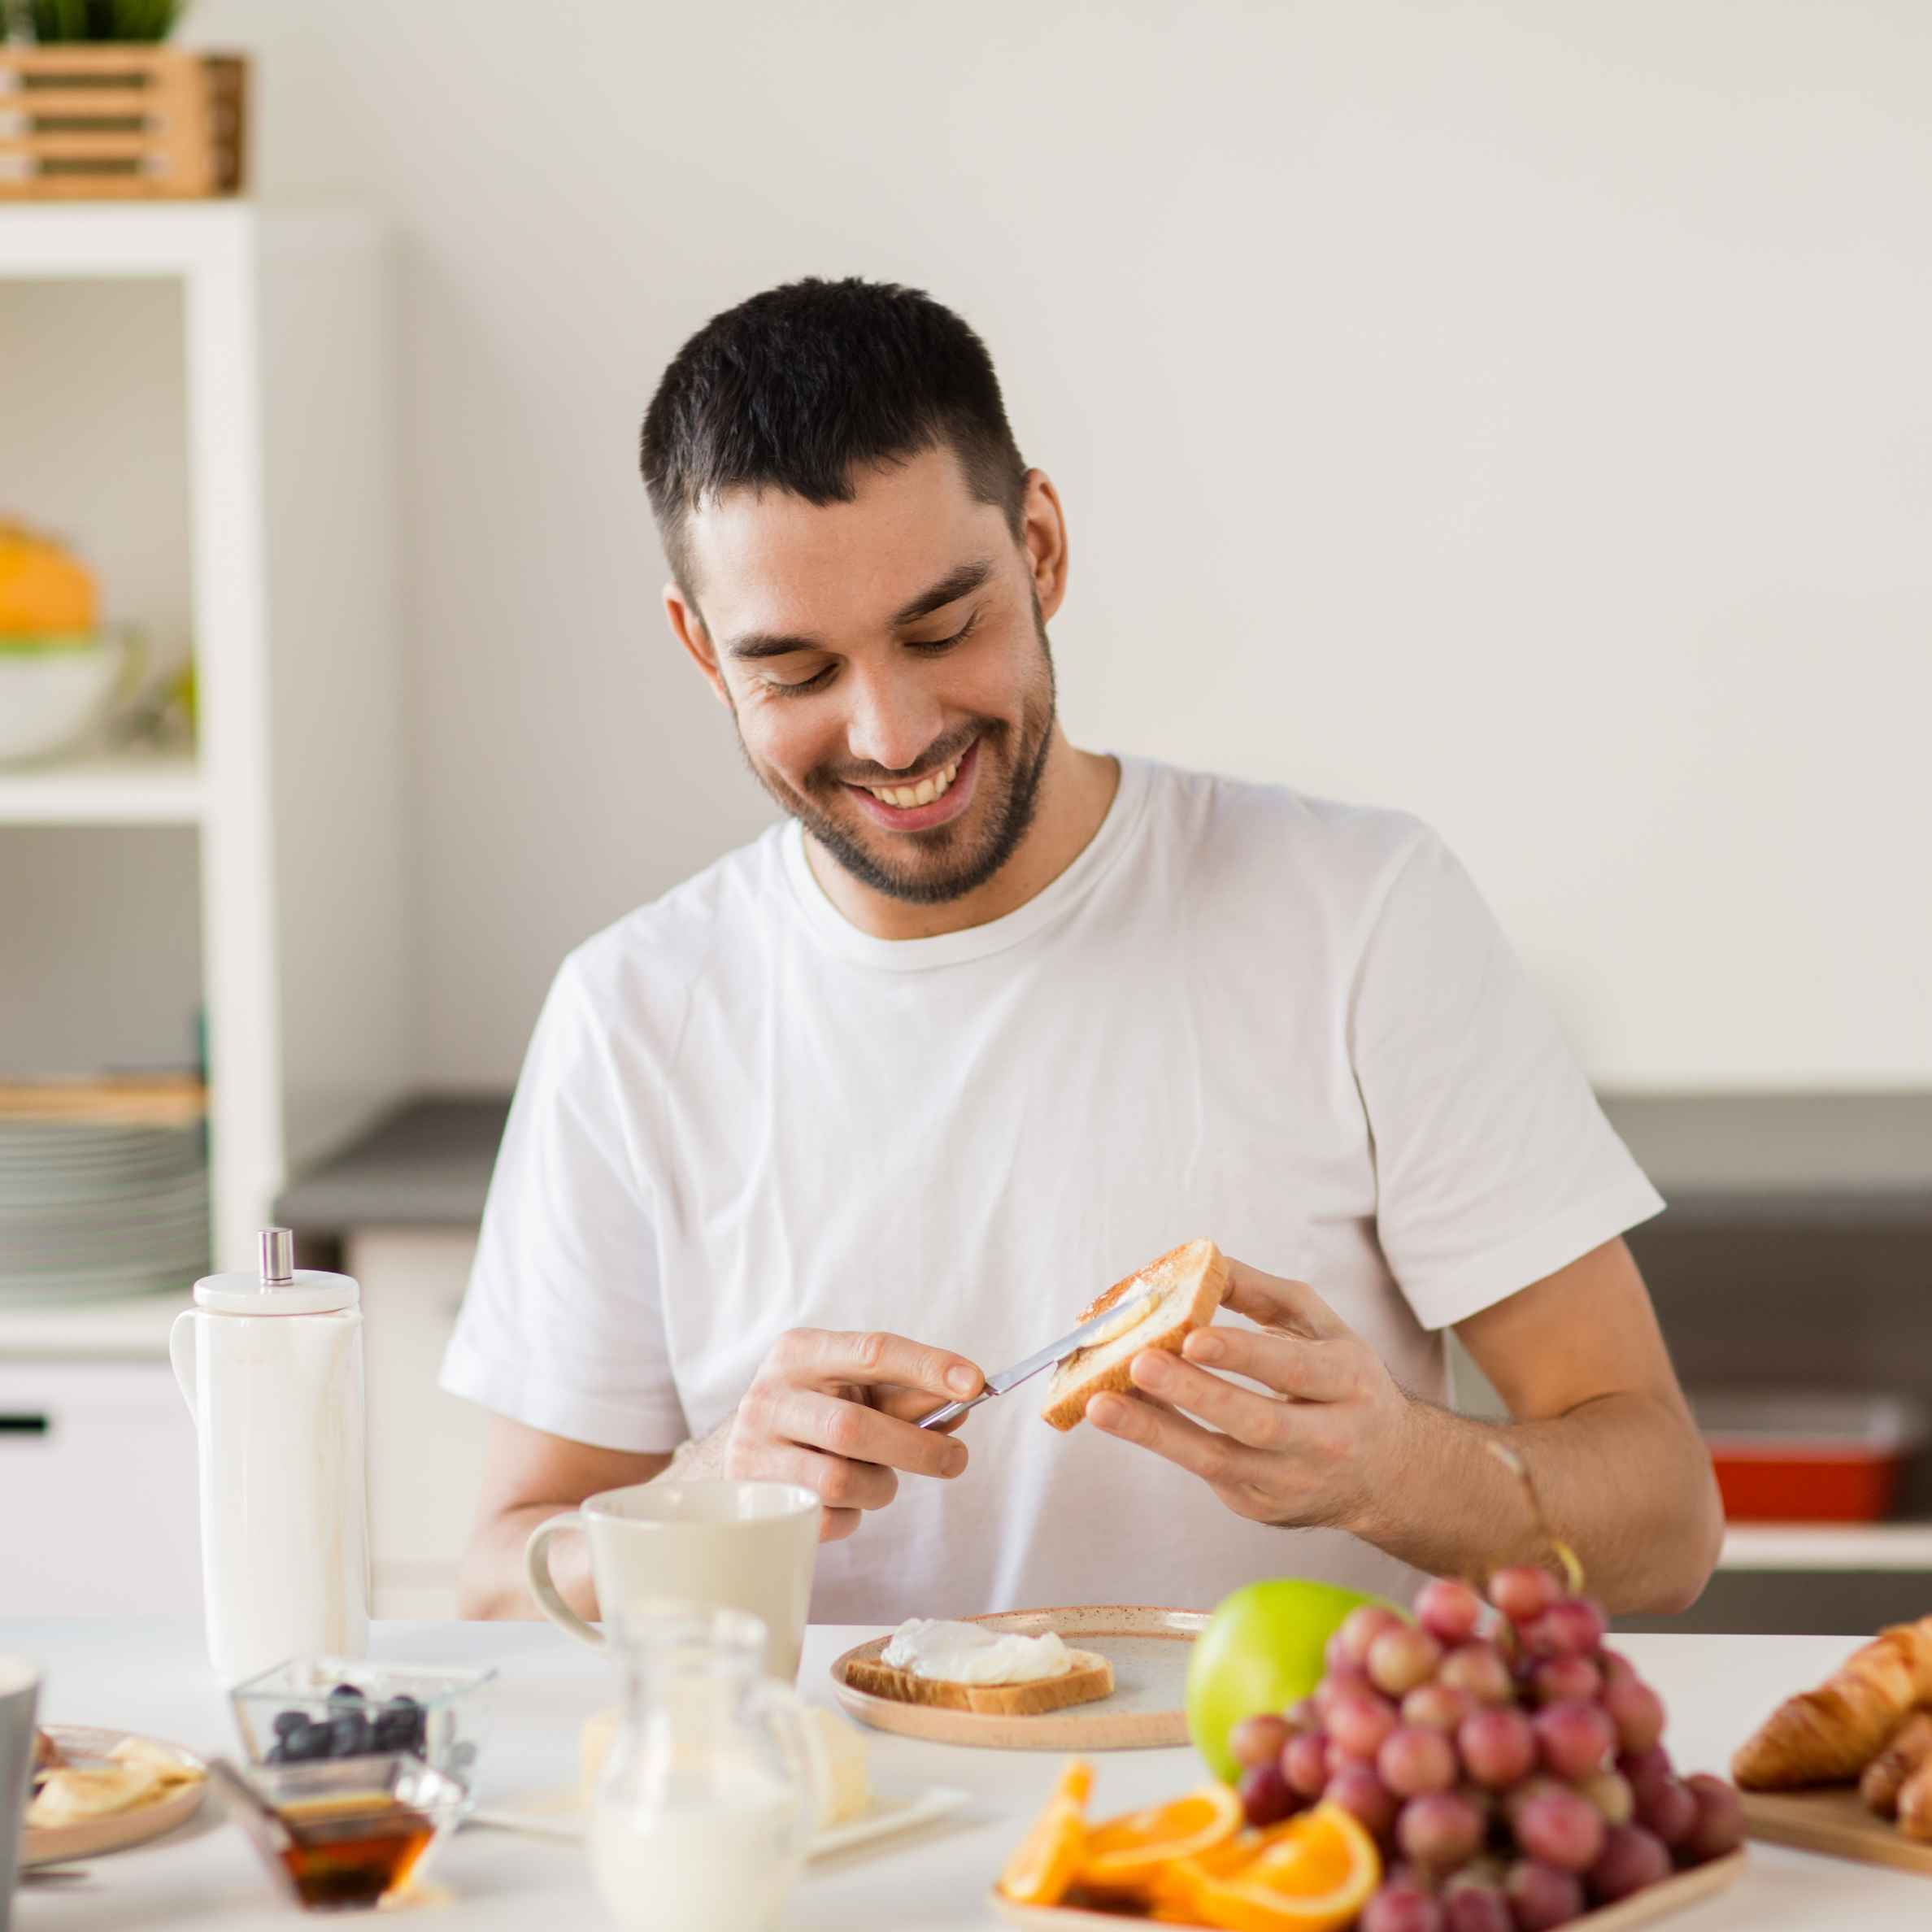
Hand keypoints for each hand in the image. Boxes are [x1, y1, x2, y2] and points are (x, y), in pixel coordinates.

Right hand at [719, 1329, 984, 1541]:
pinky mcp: (755, 1500)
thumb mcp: (854, 1387)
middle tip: (954, 1460)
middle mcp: (769, 1396)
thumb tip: (961, 1404)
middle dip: (916, 1448)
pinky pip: (825, 1520)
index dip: (928, 1366)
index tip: (975, 1384)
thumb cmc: (815, 1409)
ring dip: (881, 1486)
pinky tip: (849, 1499)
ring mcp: (754, 1450)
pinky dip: (854, 1514)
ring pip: (840, 1480)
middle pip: (854, 1426)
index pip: (872, 1351)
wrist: (741, 1445)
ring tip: (879, 1477)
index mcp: (800, 1352)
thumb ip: (905, 1394)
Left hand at [1085, 1259, 1411, 1532]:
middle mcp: (1329, 1440)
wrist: (1390, 1475)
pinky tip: (1124, 1417)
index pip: (1295, 1368)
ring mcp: (1294, 1483)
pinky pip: (1206, 1474)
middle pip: (1257, 1420)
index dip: (1242, 1353)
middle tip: (1139, 1363)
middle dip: (1194, 1393)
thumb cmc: (1345, 1385)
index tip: (1191, 1335)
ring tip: (1103, 1404)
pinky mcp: (1262, 1508)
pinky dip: (1163, 1444)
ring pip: (1221, 1461)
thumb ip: (1265, 1294)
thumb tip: (1203, 1264)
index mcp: (1350, 1384)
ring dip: (1157, 1433)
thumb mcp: (1324, 1330)